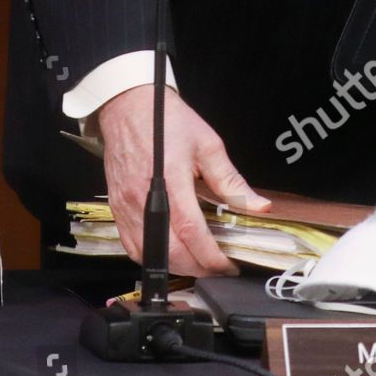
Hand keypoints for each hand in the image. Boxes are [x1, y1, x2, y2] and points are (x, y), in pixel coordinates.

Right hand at [97, 85, 270, 275]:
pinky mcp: (117, 210)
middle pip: (171, 251)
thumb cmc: (167, 120)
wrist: (127, 107)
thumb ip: (231, 180)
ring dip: (176, 267)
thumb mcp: (207, 144)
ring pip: (150, 255)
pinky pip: (132, 247)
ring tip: (199, 263)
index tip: (229, 265)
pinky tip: (169, 254)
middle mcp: (145, 199)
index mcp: (171, 180)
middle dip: (198, 268)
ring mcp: (127, 207)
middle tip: (219, 268)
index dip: (211, 256)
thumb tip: (258, 206)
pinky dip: (152, 258)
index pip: (191, 231)